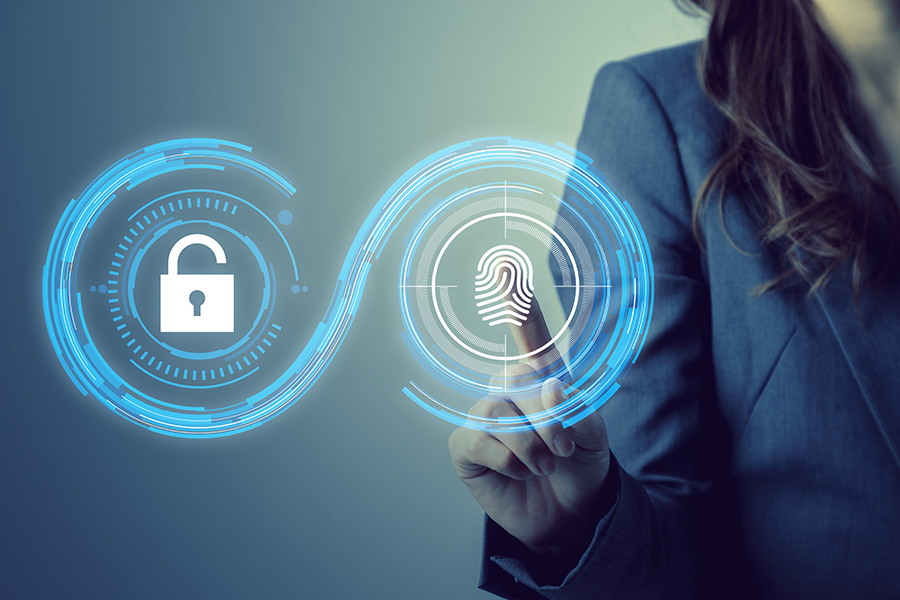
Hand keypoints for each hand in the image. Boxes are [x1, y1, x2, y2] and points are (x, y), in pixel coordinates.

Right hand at [448, 299, 610, 554]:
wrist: (571, 517)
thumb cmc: (581, 467)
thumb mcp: (593, 435)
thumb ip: (574, 408)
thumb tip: (547, 389)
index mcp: (541, 380)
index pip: (529, 335)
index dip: (518, 301)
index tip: (505, 266)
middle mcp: (508, 392)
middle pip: (517, 378)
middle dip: (548, 419)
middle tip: (563, 448)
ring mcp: (484, 418)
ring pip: (498, 412)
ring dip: (531, 446)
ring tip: (545, 465)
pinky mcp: (466, 448)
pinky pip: (479, 440)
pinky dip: (508, 462)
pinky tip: (516, 473)